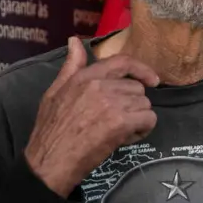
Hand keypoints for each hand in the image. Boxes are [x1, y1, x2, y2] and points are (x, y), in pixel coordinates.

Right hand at [25, 37, 159, 196]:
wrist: (49, 162)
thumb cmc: (51, 131)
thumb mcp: (55, 92)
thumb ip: (71, 67)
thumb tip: (74, 40)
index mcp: (85, 77)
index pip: (123, 62)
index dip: (142, 69)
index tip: (153, 80)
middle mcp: (100, 85)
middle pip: (137, 88)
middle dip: (132, 105)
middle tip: (116, 122)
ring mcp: (111, 103)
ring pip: (144, 105)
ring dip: (137, 119)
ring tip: (118, 132)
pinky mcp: (120, 122)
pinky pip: (148, 120)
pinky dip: (142, 131)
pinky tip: (125, 138)